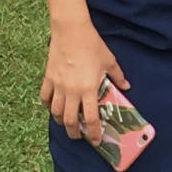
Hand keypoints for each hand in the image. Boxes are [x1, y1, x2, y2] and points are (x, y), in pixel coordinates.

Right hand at [40, 20, 127, 144]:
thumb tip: (126, 86)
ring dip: (61, 121)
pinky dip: (48, 106)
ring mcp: (57, 86)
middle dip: (74, 132)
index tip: (96, 141)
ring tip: (66, 123)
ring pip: (55, 112)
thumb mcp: (109, 61)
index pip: (91, 118)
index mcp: (89, 89)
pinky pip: (44, 98)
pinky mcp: (48, 79)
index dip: (94, 133)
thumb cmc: (93, 45)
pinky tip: (52, 107)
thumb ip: (117, 76)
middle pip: (70, 121)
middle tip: (79, 136)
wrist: (71, 31)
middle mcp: (71, 92)